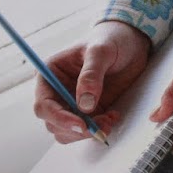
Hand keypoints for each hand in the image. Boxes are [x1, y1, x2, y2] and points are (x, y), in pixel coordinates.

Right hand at [33, 20, 151, 144]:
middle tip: (100, 126)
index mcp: (50, 74)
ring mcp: (71, 103)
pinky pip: (86, 130)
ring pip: (68, 131)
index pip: (43, 104)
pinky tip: (112, 116)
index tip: (81, 124)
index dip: (59, 118)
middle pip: (53, 123)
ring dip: (88, 132)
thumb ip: (91, 75)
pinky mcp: (87, 112)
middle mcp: (56, 91)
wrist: (129, 44)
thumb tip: (84, 105)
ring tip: (109, 119)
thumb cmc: (110, 40)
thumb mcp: (101, 51)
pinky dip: (98, 129)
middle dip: (76, 129)